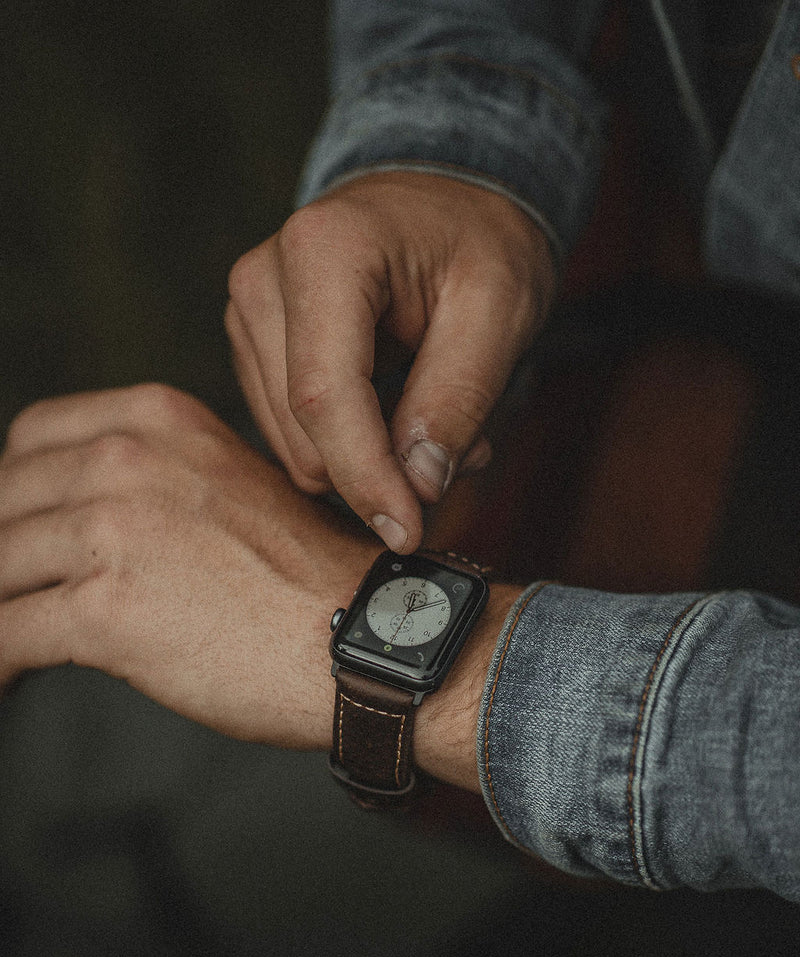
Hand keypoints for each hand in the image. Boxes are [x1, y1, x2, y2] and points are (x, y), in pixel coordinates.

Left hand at [0, 384, 372, 746]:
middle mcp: (125, 461)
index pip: (31, 438)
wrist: (366, 635)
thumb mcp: (230, 486)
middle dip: (2, 556)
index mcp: (157, 421)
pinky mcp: (105, 610)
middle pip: (3, 502)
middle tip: (13, 592)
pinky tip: (4, 676)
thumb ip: (156, 485)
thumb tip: (83, 525)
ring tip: (5, 642)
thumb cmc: (309, 579)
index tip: (19, 533)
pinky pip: (6, 633)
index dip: (15, 493)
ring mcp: (111, 531)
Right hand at [225, 172, 554, 553]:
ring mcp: (248, 314)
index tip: (407, 534)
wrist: (446, 196)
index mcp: (322, 251)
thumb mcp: (500, 307)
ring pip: (297, 446)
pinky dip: (352, 444)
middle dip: (382, 468)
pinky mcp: (253, 346)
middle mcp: (262, 280)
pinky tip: (398, 409)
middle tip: (462, 449)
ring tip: (435, 415)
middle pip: (306, 431)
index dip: (366, 478)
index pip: (325, 396)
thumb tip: (417, 488)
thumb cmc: (480, 240)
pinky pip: (294, 434)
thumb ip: (457, 398)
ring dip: (372, 458)